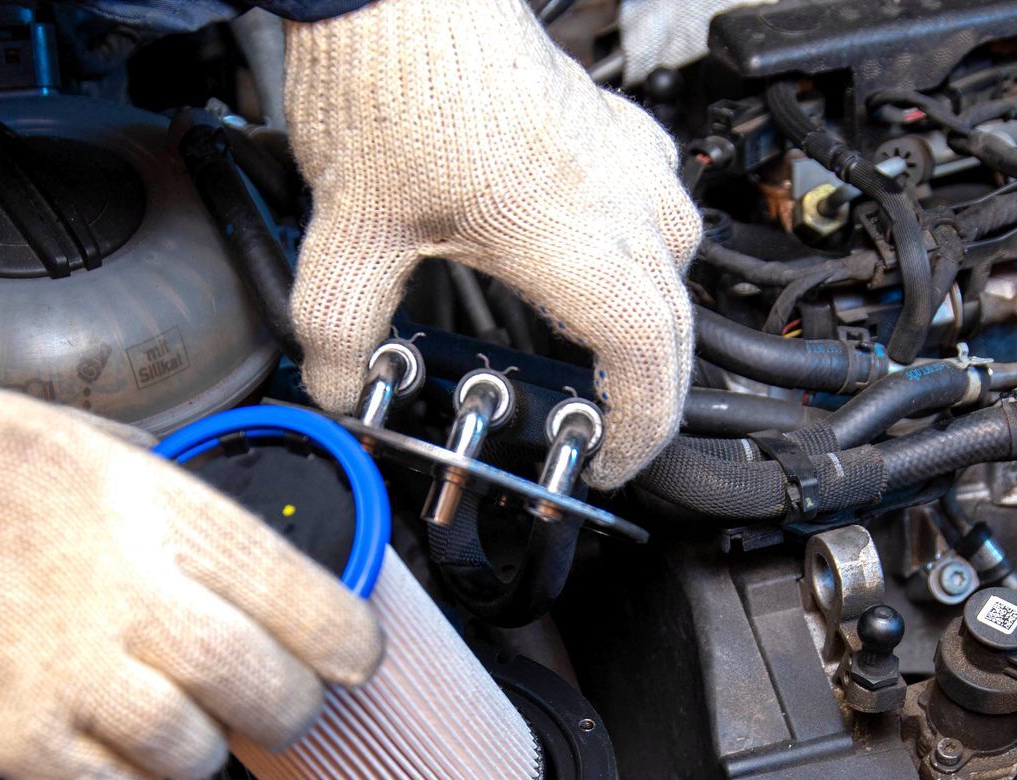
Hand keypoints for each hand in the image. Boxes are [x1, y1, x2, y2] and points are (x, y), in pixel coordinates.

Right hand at [0, 370, 382, 779]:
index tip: (352, 650)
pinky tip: (114, 753)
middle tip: (285, 702)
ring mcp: (53, 671)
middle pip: (257, 679)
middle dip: (290, 706)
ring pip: (190, 748)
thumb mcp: (28, 425)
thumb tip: (198, 522)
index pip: (286, 584)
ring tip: (188, 728)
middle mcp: (106, 587)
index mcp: (125, 498)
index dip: (342, 633)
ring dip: (204, 750)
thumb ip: (128, 479)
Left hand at [282, 0, 701, 487]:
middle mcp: (617, 198)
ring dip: (657, 313)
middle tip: (614, 430)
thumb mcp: (347, 234)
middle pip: (675, 319)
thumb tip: (339, 385)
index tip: (611, 459)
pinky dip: (642, 244)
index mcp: (573, 240)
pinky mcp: (604, 117)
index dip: (640, 426)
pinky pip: (655, 196)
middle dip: (653, 389)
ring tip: (615, 353)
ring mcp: (620, 152)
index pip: (648, 359)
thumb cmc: (392, 82)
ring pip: (677, 255)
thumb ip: (339, 330)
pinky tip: (600, 248)